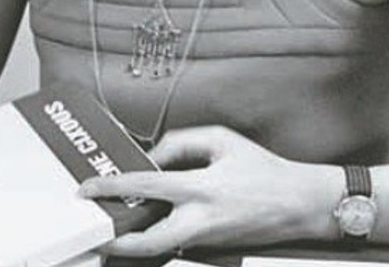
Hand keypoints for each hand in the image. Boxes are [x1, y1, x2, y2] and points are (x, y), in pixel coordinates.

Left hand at [78, 125, 339, 256]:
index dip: (110, 187)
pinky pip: (177, 241)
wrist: (300, 204)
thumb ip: (180, 143)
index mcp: (201, 189)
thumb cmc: (265, 171)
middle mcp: (200, 220)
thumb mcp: (222, 140)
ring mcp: (206, 238)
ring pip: (159, 247)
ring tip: (115, 225)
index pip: (144, 187)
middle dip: (115, 243)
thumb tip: (153, 158)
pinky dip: (157, 233)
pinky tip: (148, 220)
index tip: (88, 188)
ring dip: (134, 240)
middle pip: (147, 243)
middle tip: (96, 232)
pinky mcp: (211, 247)